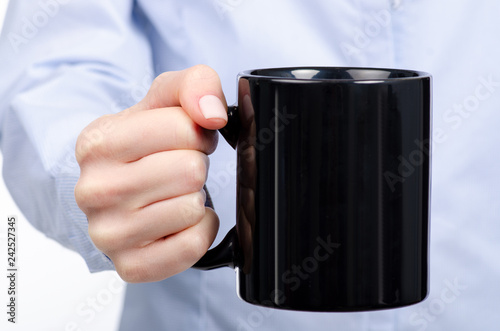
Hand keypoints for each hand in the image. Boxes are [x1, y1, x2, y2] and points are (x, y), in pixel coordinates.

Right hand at [75, 65, 227, 281]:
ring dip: (195, 197)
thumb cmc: (142, 146)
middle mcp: (94, 190)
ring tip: (174, 192)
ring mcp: (109, 233)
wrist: (114, 191)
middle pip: (190, 170)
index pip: (183, 127)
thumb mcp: (163, 102)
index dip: (196, 132)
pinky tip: (180, 219)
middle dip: (196, 164)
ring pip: (192, 207)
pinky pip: (192, 245)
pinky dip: (199, 229)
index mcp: (98, 143)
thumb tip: (213, 113)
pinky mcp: (131, 265)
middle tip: (180, 168)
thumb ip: (195, 84)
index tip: (184, 140)